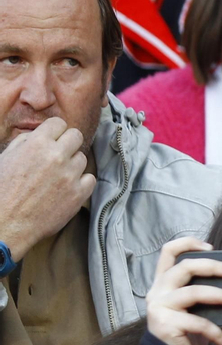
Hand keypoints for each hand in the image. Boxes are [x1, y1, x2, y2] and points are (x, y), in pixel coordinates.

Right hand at [0, 116, 96, 260]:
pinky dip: (81, 182)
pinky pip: (90, 179)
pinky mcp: (79, 193)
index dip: (56, 131)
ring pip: (83, 158)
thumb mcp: (7, 157)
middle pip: (77, 136)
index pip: (59, 123)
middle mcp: (57, 156)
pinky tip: (68, 187)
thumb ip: (26, 142)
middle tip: (60, 154)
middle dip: (68, 143)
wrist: (8, 221)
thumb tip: (40, 134)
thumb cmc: (4, 190)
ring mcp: (70, 175)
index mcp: (37, 143)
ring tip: (58, 175)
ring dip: (73, 164)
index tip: (54, 138)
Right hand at [146, 237, 221, 344]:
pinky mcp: (165, 324)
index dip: (188, 243)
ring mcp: (159, 307)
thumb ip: (207, 295)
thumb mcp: (197, 311)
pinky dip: (218, 333)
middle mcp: (157, 292)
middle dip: (214, 266)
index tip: (211, 246)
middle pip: (184, 267)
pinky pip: (200, 323)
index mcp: (163, 284)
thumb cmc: (186, 337)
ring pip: (195, 291)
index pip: (168, 253)